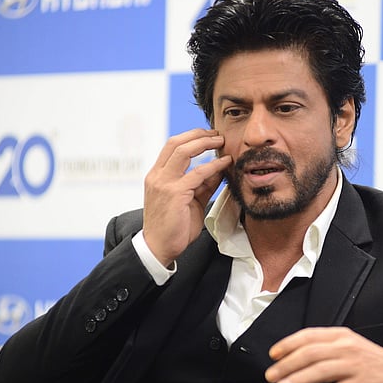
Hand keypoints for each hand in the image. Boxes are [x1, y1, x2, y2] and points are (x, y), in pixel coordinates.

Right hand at [142, 129, 231, 265]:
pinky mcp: (174, 193)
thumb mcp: (190, 201)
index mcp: (157, 176)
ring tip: (221, 142)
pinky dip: (213, 165)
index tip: (209, 136)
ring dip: (205, 143)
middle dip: (198, 134)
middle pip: (176, 143)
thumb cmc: (174, 227)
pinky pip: (197, 173)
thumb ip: (202, 184)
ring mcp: (163, 183)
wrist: (159, 248)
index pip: (172, 147)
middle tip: (217, 134)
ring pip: (183, 151)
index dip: (191, 137)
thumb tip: (218, 169)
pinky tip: (225, 163)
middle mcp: (157, 176)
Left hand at [265, 327, 382, 382]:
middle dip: (286, 364)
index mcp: (342, 336)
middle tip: (271, 375)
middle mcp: (347, 348)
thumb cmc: (375, 361)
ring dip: (297, 380)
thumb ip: (328, 346)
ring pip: (319, 370)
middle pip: (310, 353)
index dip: (287, 344)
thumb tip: (297, 355)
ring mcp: (355, 366)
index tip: (273, 354)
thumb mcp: (351, 345)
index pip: (309, 335)